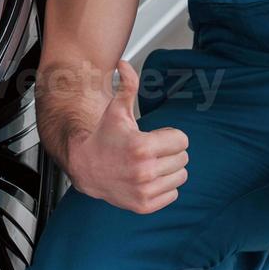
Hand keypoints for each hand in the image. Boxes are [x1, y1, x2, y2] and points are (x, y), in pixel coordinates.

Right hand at [67, 60, 189, 213]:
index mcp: (142, 146)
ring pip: (180, 177)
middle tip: (151, 151)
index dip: (170, 135)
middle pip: (183, 158)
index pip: (182, 140)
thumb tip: (124, 64)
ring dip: (170, 170)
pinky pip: (173, 194)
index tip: (156, 137)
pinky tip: (148, 179)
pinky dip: (165, 187)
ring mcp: (145, 190)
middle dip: (170, 152)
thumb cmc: (104, 137)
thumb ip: (127, 86)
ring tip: (150, 164)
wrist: (86, 166)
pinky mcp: (144, 205)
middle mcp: (144, 171)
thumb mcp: (117, 110)